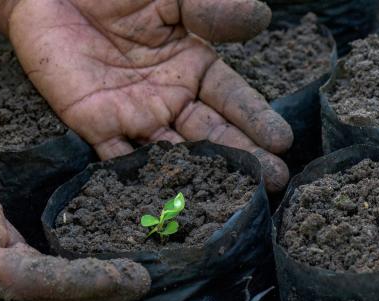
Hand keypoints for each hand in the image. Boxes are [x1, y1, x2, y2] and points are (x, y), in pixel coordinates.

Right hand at [0, 104, 149, 300]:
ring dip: (79, 286)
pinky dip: (58, 262)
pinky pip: (28, 249)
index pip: (26, 279)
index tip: (124, 284)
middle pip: (40, 285)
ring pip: (38, 272)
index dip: (76, 283)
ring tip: (121, 299)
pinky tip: (79, 267)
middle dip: (89, 296)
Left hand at [7, 0, 291, 191]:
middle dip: (243, 158)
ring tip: (231, 200)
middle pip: (211, 134)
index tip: (283, 142)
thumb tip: (262, 17)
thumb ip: (209, 9)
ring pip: (173, 154)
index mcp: (192, 65)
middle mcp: (168, 97)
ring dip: (199, 178)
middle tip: (274, 182)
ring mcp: (134, 116)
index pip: (232, 98)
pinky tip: (165, 203)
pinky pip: (120, 159)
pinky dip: (139, 181)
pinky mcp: (96, 126)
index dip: (256, 119)